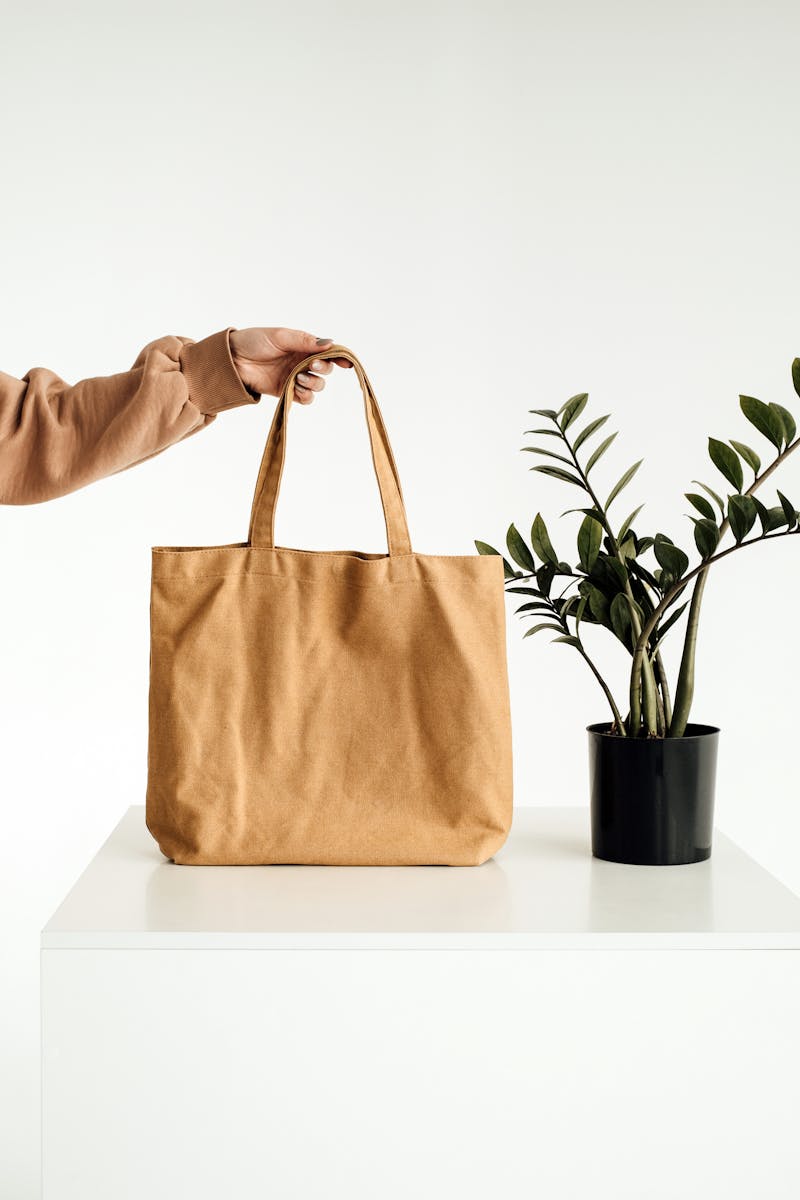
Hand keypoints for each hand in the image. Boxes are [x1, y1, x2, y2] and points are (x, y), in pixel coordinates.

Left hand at [228, 327, 352, 403]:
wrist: (232, 360)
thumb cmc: (253, 342)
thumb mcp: (281, 336)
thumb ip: (305, 340)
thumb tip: (330, 344)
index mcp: (302, 345)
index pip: (326, 351)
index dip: (338, 357)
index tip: (345, 363)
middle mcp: (301, 361)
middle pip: (325, 369)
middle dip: (323, 368)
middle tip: (310, 365)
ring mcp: (294, 377)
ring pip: (317, 385)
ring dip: (313, 383)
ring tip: (298, 377)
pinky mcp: (286, 391)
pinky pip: (305, 398)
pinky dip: (305, 395)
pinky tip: (296, 387)